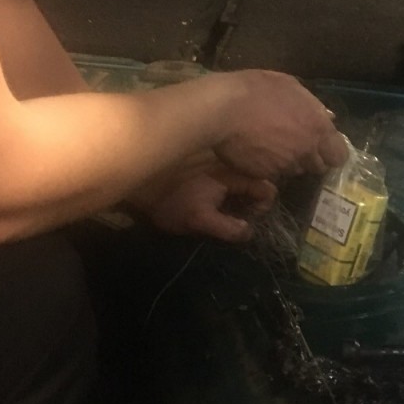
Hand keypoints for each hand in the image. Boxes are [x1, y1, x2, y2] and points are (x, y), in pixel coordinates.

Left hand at [133, 158, 276, 241]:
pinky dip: (226, 197)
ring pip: (242, 186)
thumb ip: (227, 227)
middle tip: (238, 220)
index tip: (249, 218)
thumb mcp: (200, 220)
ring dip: (239, 202)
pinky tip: (212, 209)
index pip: (264, 188)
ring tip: (225, 218)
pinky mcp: (207, 177)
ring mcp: (218, 172)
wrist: (138, 185)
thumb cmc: (170, 203)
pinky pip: (228, 185)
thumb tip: (249, 232)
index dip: (263, 205)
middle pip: (256, 185)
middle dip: (252, 204)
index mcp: (232, 177)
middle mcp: (229, 171)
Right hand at [214, 70, 347, 179]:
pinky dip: (269, 166)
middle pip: (318, 166)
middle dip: (310, 158)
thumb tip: (328, 117)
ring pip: (295, 170)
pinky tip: (258, 151)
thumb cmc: (255, 90)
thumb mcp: (288, 86)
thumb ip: (311, 105)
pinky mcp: (265, 175)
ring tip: (273, 146)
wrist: (221, 111)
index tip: (322, 147)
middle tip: (295, 144)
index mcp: (318, 128)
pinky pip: (273, 174)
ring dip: (290, 162)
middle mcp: (306, 151)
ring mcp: (285, 166)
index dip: (332, 153)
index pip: (339, 156)